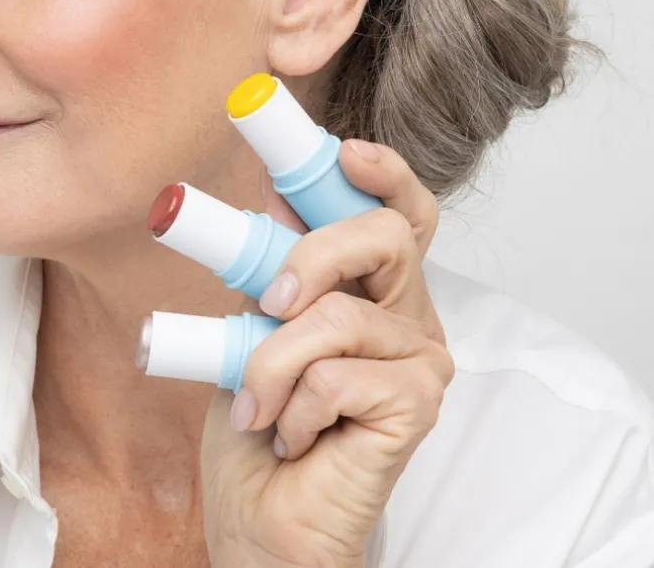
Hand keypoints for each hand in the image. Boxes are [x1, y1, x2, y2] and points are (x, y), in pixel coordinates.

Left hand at [199, 140, 453, 567]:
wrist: (260, 520)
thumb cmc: (259, 426)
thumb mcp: (252, 325)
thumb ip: (272, 266)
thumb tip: (272, 193)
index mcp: (372, 289)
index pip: (398, 213)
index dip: (382, 172)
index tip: (344, 151)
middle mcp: (406, 315)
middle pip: (386, 236)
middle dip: (315, 251)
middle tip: (269, 294)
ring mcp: (420, 359)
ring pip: (339, 314)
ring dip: (271, 359)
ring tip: (256, 401)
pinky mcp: (418, 404)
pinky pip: (339, 374)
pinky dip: (295, 404)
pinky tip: (294, 435)